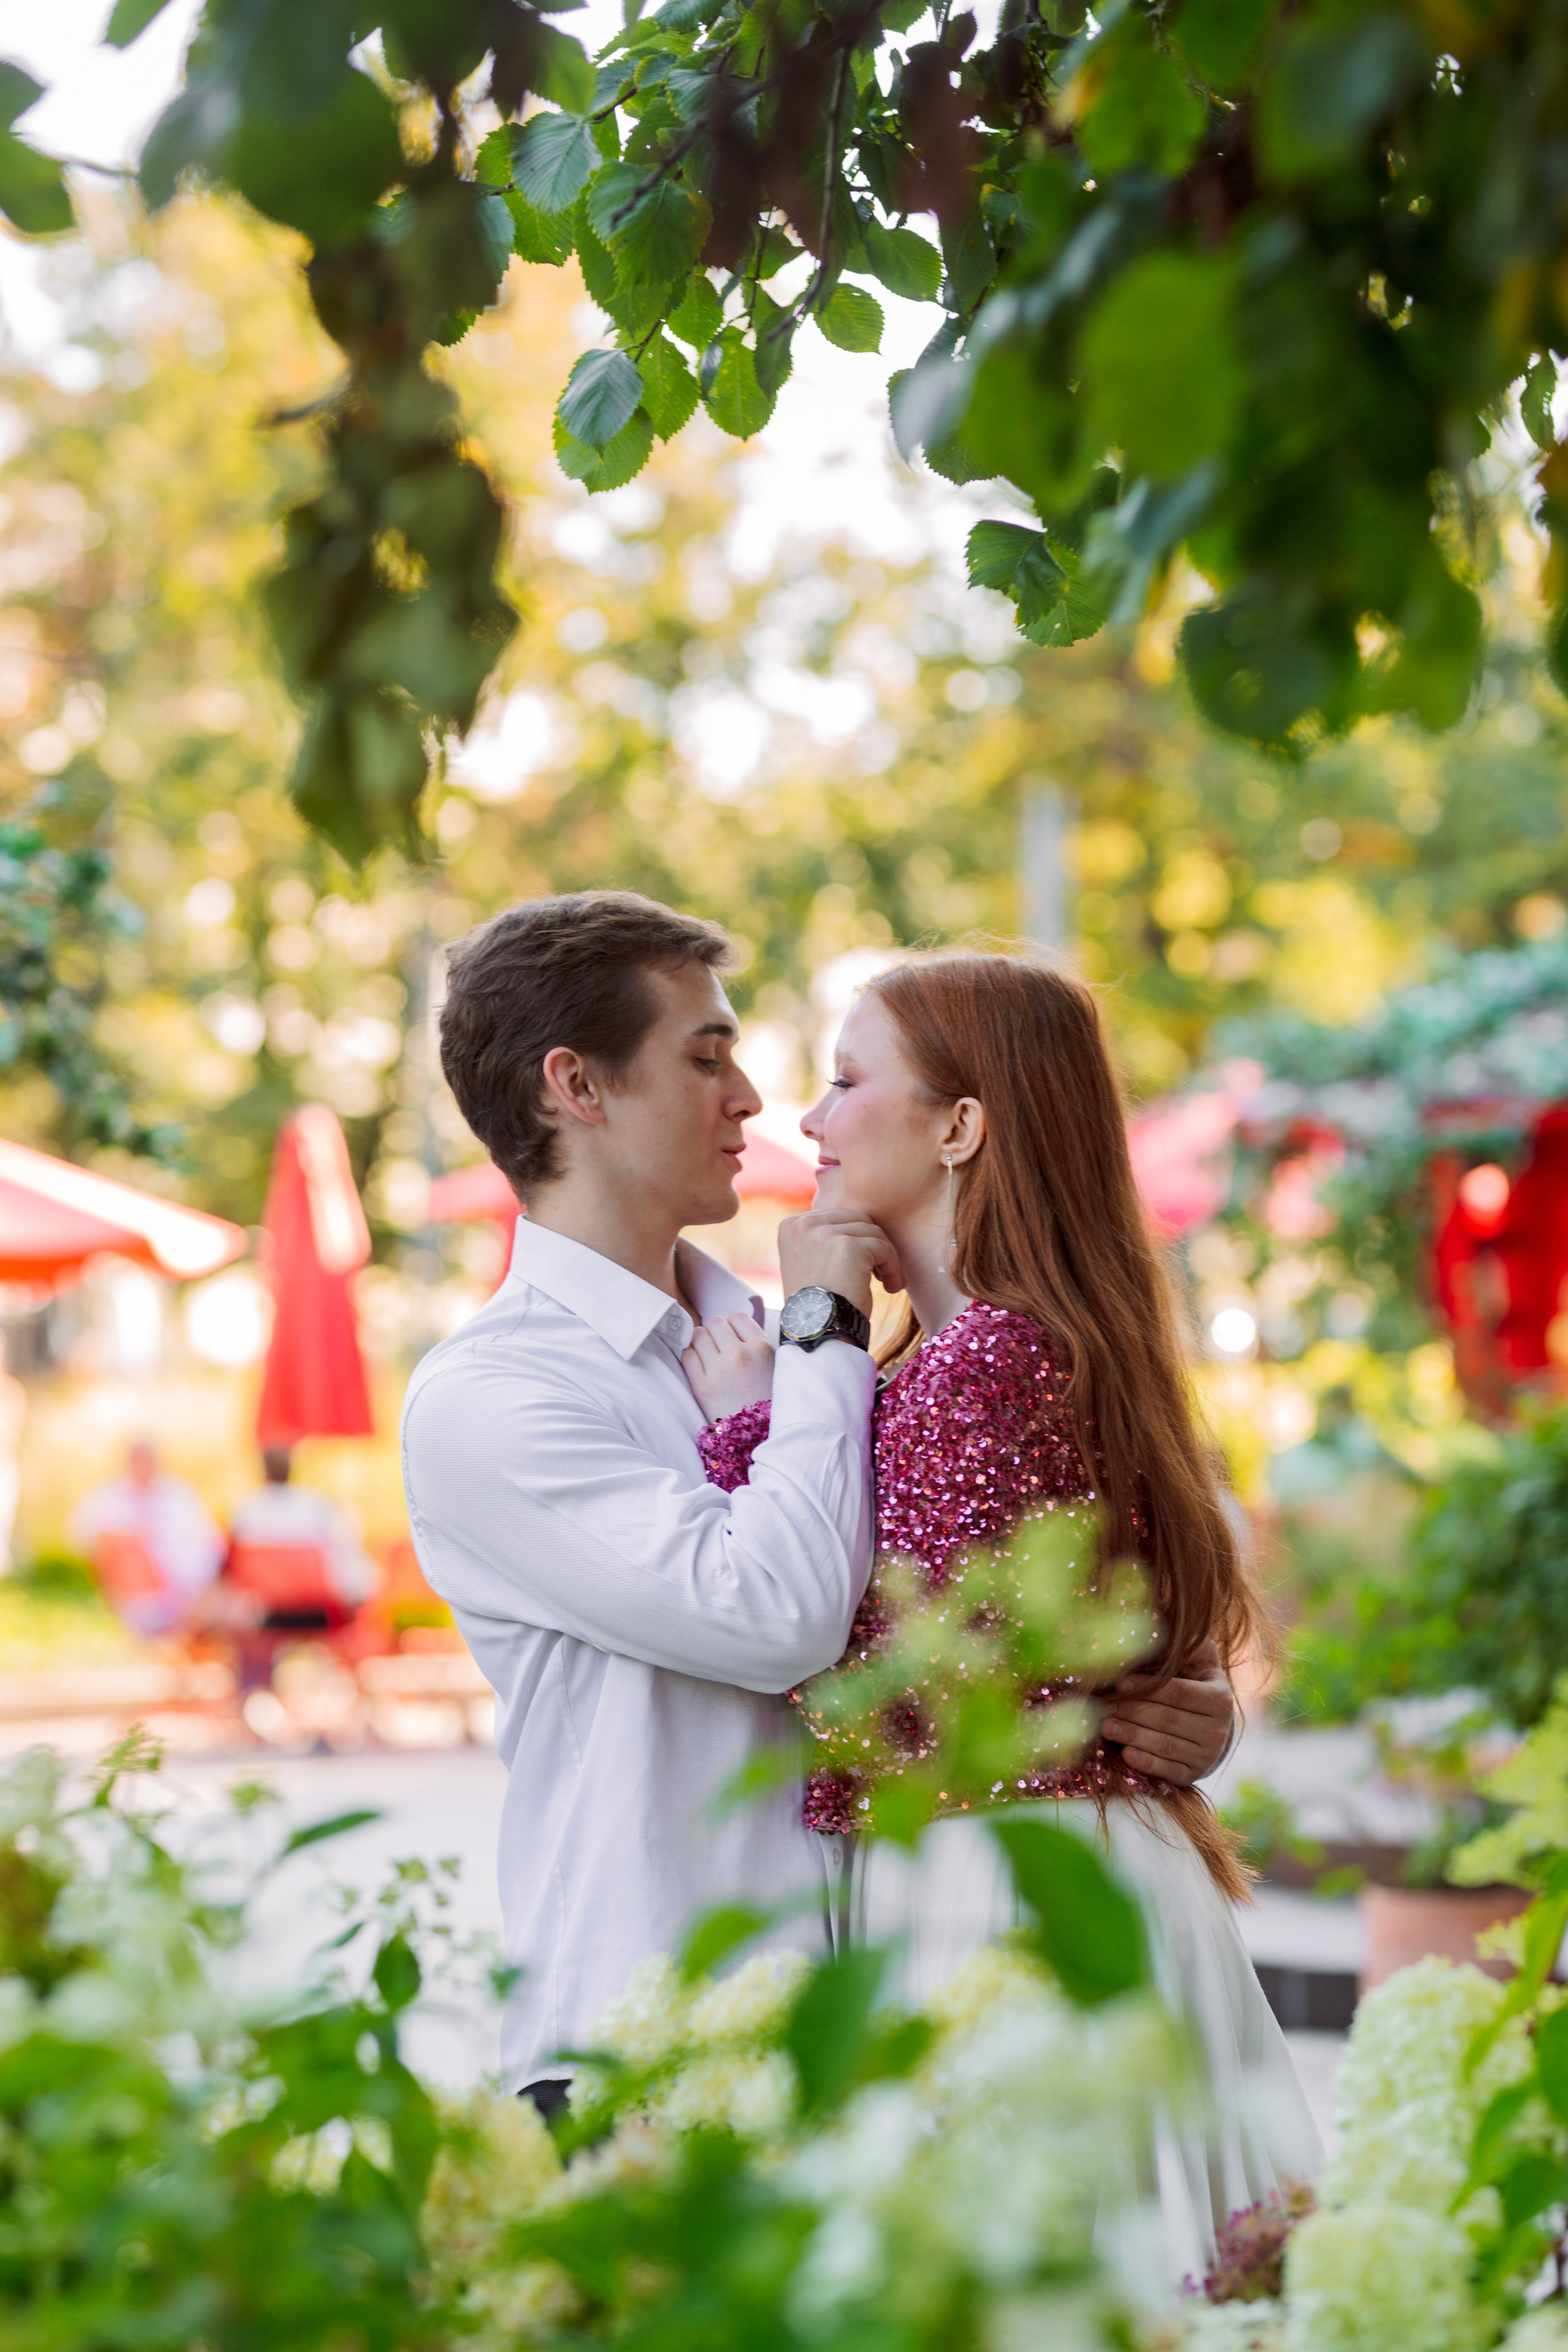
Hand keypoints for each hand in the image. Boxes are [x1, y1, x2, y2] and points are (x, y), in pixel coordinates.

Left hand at [682, 1312, 774, 1421]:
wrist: (757, 1435)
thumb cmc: (767, 1399)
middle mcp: (739, 1355)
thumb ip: (756, 1342)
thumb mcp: (773, 1365)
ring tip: (710, 1357)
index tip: (734, 1338)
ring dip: (702, 1343)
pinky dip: (691, 1357)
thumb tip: (732, 1325)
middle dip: (716, 1332)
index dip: (734, 1327)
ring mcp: (718, 1370)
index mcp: (761, 1348)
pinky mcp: (701, 1386)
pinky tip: (701, 1366)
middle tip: (720, 1347)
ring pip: (698, 1335)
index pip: (737, 1317)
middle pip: (715, 1322)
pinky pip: (687, 1355)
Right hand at [777, 1207, 900, 1314]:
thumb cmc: (816, 1304)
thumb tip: (857, 1223)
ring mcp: (825, 1233)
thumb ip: (822, 1239)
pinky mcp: (849, 1247)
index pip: (837, 1218)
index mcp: (791, 1226)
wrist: (817, 1332)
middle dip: (871, 1244)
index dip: (855, 1240)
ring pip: (873, 1232)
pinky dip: (893, 1268)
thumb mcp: (808, 1263)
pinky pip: (883, 1248)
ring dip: (884, 1257)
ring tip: (885, 1282)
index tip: (861, 1265)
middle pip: (857, 1219)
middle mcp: (804, 1224)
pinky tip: (891, 1288)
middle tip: (878, 1272)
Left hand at [1099, 1637, 1236, 1786]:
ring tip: (1105, 1726)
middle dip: (1131, 1711)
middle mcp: (1218, 1728)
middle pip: (1167, 1719)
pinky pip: (1168, 1770)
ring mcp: (1207, 1754)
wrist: (1210, 1725)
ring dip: (1132, 1735)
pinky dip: (1147, 1763)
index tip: (1117, 1682)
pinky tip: (1126, 1755)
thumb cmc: (1194, 1682)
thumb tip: (1157, 1626)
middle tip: (1101, 1705)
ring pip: (1165, 1745)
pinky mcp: (1194, 1774)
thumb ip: (1185, 1644)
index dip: (1146, 1687)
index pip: (1177, 1692)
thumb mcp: (1198, 1660)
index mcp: (1219, 1696)